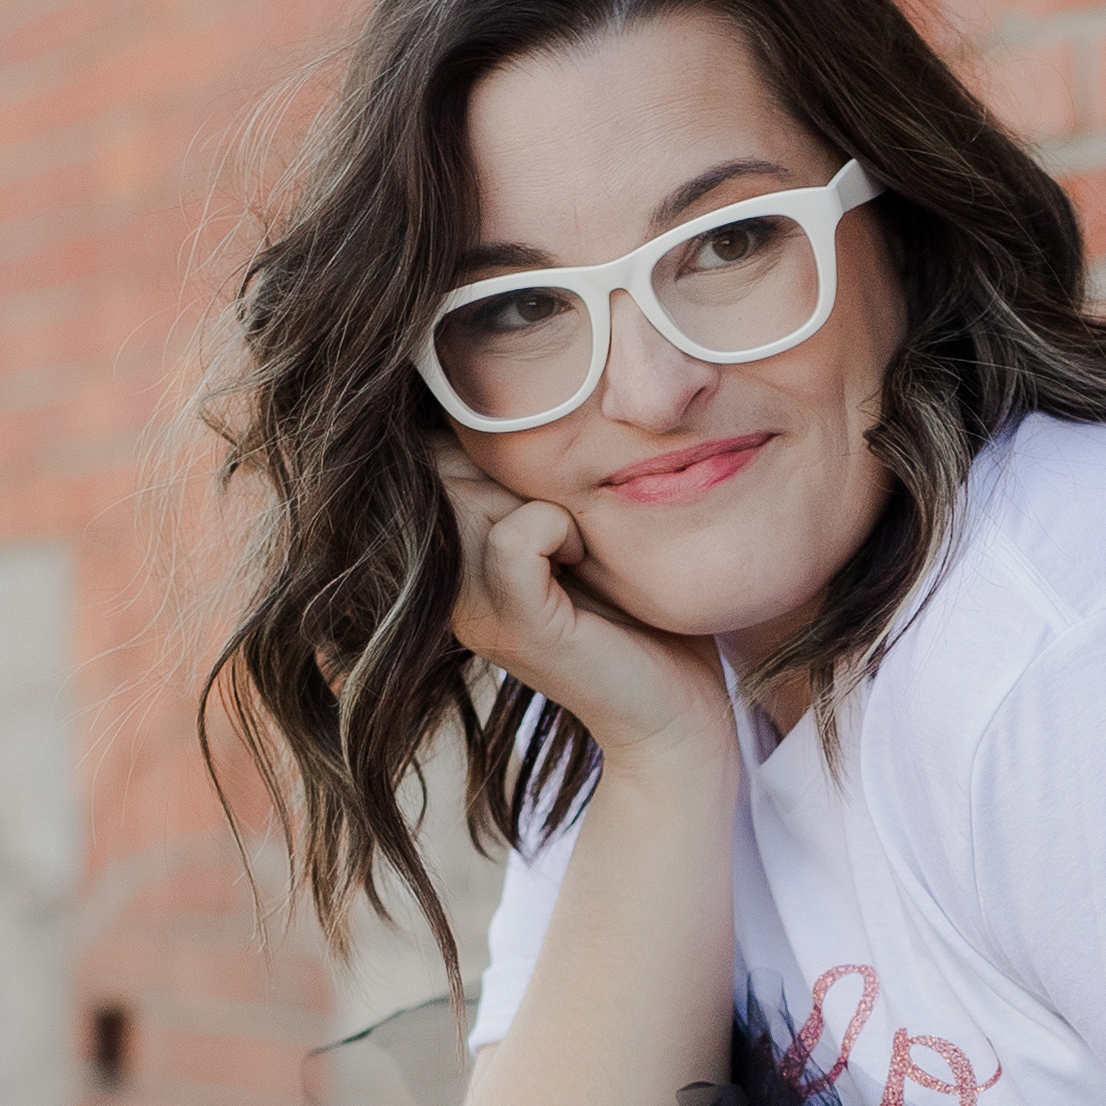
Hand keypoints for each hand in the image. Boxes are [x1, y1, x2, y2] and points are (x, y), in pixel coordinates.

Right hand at [438, 444, 734, 781]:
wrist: (676, 712)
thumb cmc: (638, 613)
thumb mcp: (577, 527)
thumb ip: (536, 479)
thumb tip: (524, 393)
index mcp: (455, 556)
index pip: (429, 452)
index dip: (478, 435)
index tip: (540, 468)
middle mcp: (448, 584)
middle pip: (440, 463)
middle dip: (503, 459)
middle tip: (567, 505)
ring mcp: (476, 609)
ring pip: (468, 494)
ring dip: (532, 491)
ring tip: (575, 531)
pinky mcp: (518, 628)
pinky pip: (515, 538)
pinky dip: (555, 527)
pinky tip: (581, 553)